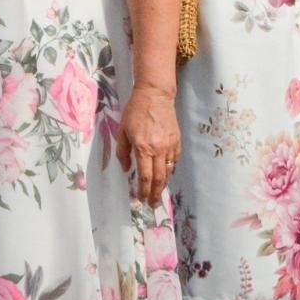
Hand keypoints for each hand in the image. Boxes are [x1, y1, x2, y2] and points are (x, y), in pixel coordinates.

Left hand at [117, 85, 178, 202]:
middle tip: (153, 204)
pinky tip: (165, 174)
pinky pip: (174, 160)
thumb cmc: (135, 111)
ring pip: (168, 171)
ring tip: (158, 193)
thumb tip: (126, 170)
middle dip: (155, 194)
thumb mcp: (122, 131)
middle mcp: (159, 149)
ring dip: (163, 185)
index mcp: (144, 148)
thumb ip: (123, 153)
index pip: (145, 176)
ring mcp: (170, 145)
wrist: (155, 95)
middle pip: (159, 179)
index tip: (141, 199)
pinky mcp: (177, 141)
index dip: (143, 191)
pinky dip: (170, 170)